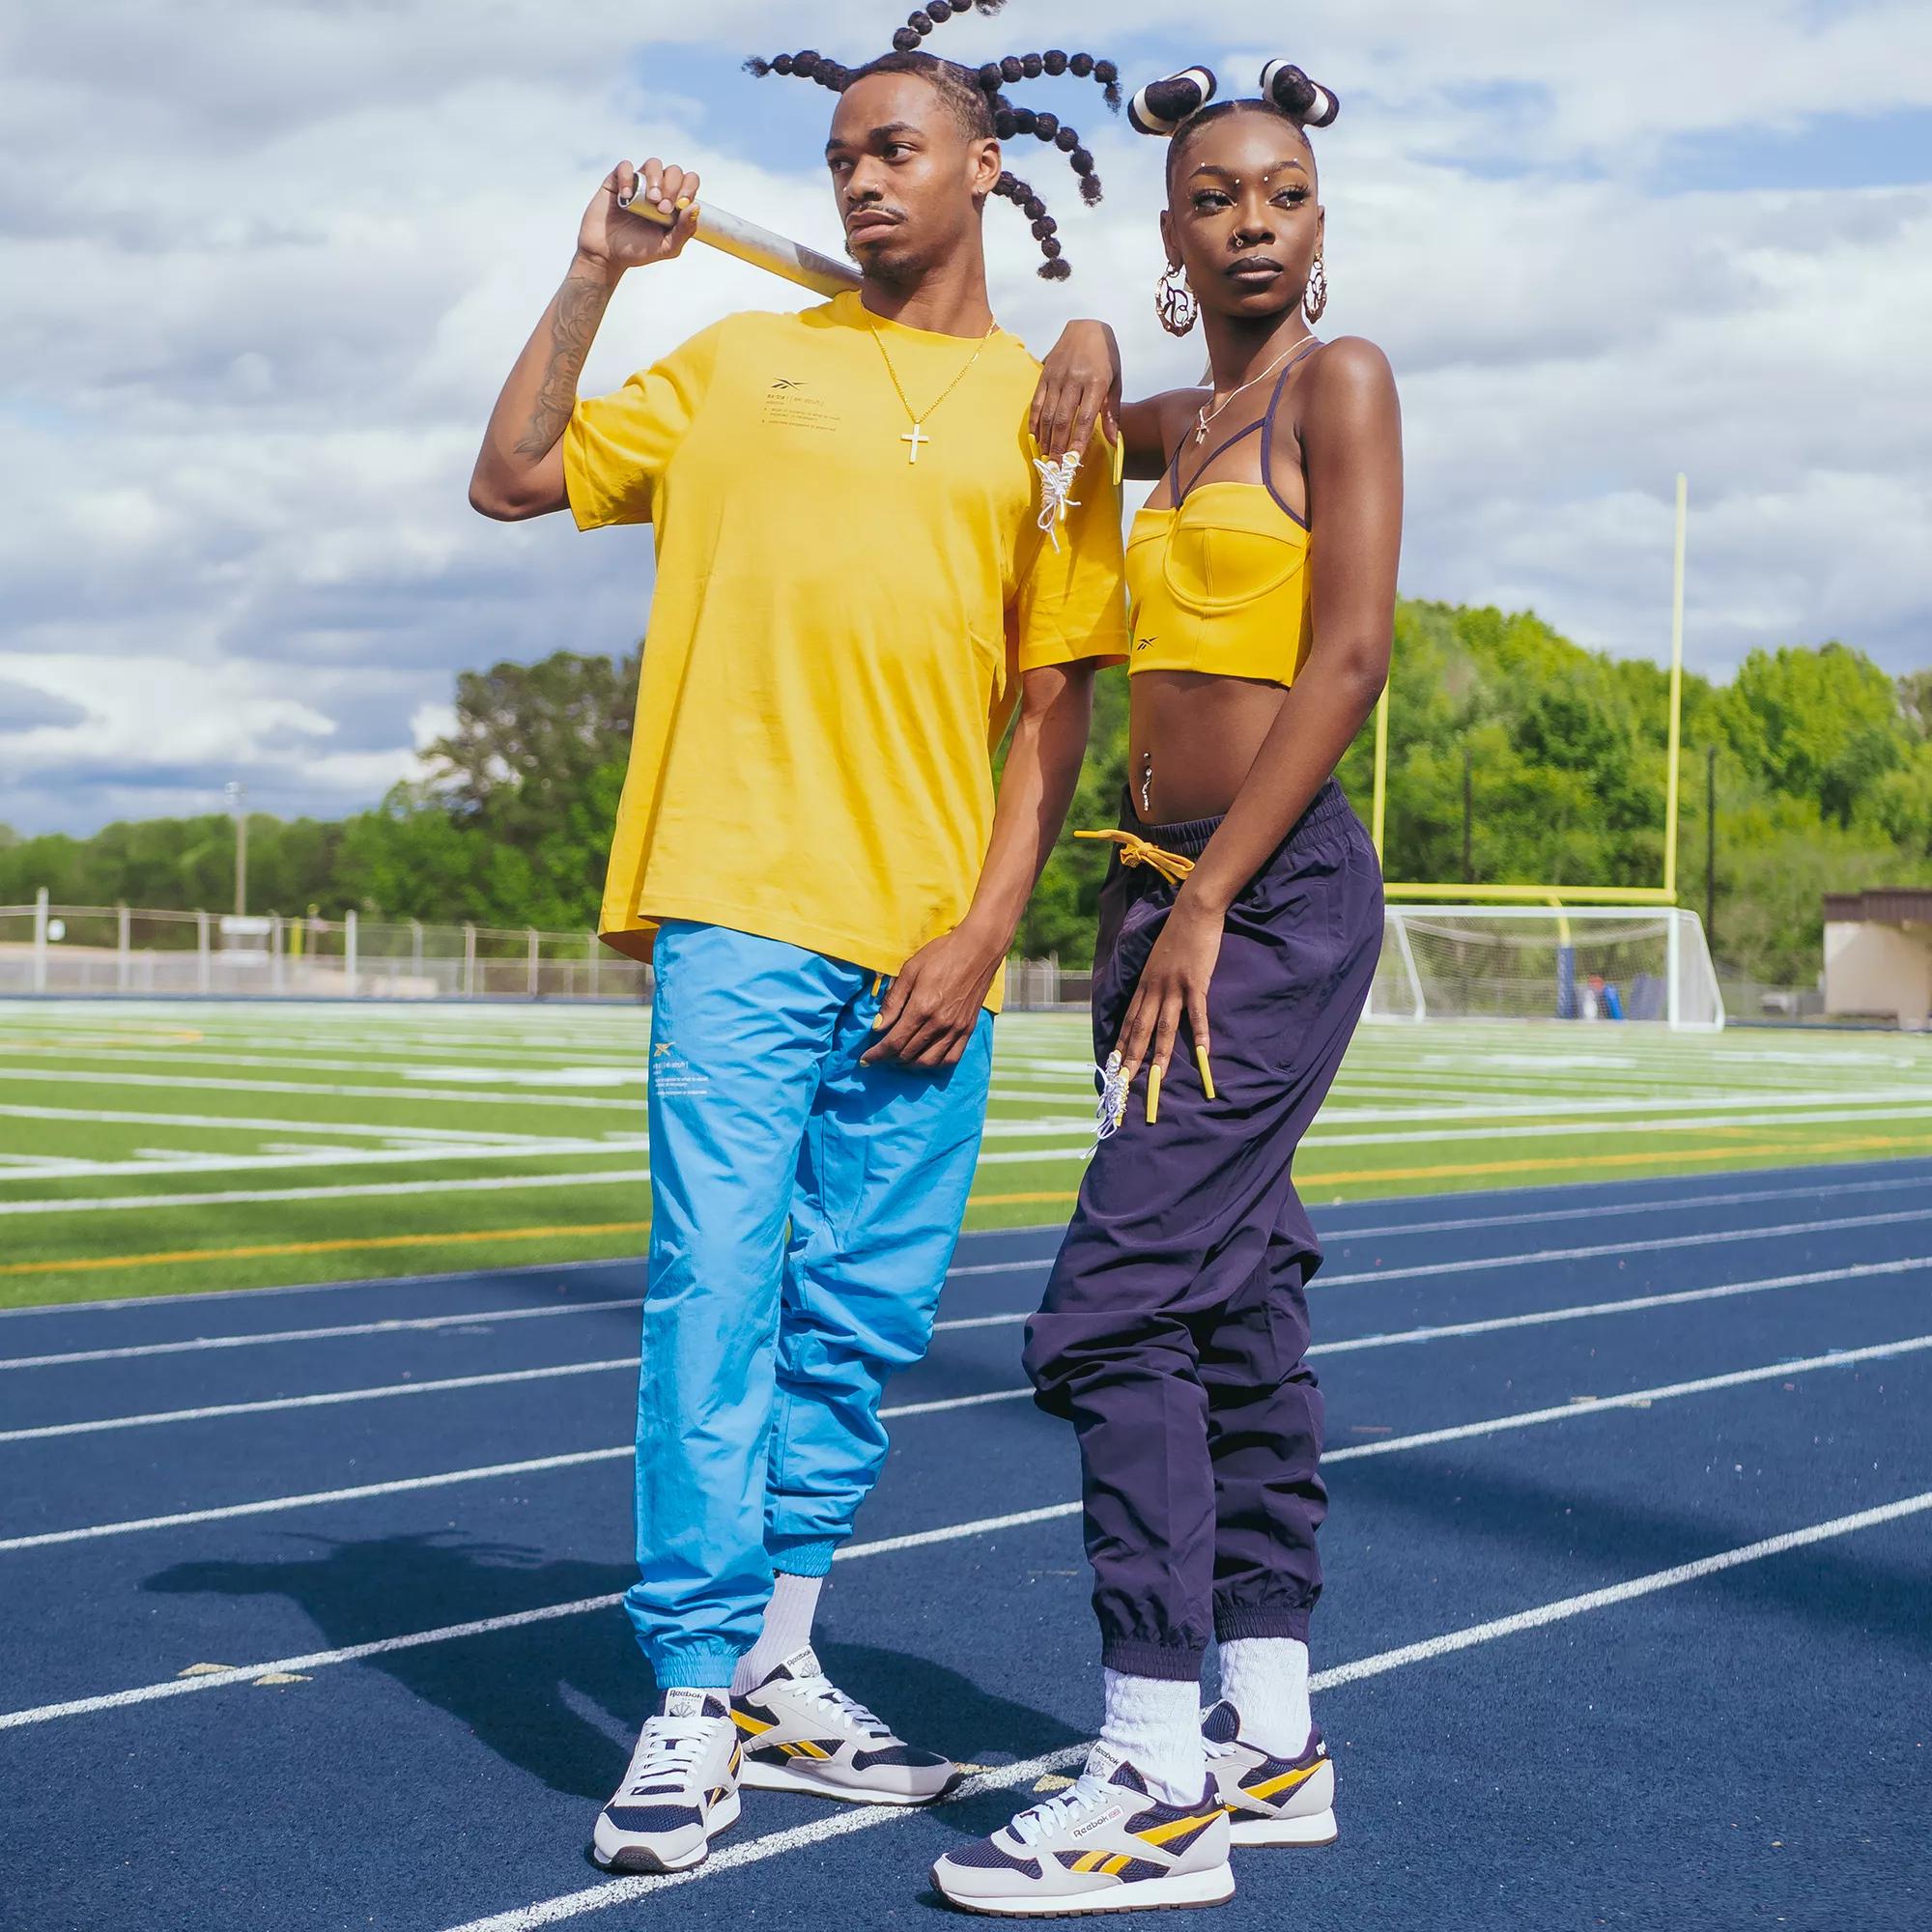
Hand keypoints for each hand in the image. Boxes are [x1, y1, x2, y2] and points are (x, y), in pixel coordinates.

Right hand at [576, 158, 699, 278]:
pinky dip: (628, 178)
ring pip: (654, 164)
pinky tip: (626, 196)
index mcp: (674, 202)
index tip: (681, 205)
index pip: (689, 181)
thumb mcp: (667, 247)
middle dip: (672, 187)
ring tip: (651, 199)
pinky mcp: (618, 180)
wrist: (607, 253)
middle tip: (663, 209)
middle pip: (674, 171)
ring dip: (655, 179)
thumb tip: (696, 206)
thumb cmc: (638, 251)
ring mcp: (638, 183)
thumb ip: (685, 230)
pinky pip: (626, 166)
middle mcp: (658, 189)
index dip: (689, 187)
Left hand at [863, 923, 1005, 1067]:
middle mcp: (939, 1023)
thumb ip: (893, 1001)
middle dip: (888, 1059)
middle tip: (879, 1055)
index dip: (876, 1054)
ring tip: (898, 1058)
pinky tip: (924, 1059)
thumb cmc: (940, 955)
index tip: (865, 1059)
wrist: (978, 950)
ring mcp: (956, 1029)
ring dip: (909, 1064)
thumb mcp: (909, 971)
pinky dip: (934, 1064)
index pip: (893, 1042)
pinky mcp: (967, 1030)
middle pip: (908, 1054)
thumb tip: (877, 1027)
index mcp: (921, 1008)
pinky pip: (950, 1059)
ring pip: (928, 1062)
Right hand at [1028, 319, 1120, 459]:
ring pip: (1047, 414)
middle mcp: (1074, 380)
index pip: (1084, 419)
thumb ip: (1112, 413)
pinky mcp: (1044, 374)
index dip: (1078, 442)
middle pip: (1063, 420)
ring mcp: (1056, 377)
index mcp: (1095, 382)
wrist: (1087, 326)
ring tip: (1046, 458)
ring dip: (1045, 439)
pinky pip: (1036, 402)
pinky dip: (1034, 423)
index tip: (1074, 462)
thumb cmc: (1106, 357)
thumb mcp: (1115, 382)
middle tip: (1056, 468)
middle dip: (1058, 446)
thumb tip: (1112, 442)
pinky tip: (1035, 438)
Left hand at [1115, 894, 1223, 1108]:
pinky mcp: (1195, 982)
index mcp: (1145, 984)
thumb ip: (1156, 981)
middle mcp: (1154, 988)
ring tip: (1156, 1079)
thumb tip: (1155, 999)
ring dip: (1160, 1055)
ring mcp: (1174, 986)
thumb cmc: (1178, 934)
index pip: (1129, 1021)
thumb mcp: (1159, 960)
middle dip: (1132, 1058)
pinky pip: (1196, 1013)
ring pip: (1164, 1027)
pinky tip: (1202, 1054)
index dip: (1121, 1044)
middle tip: (1124, 1082)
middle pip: (1141, 1029)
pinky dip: (1199, 1034)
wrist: (1193, 910)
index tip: (1114, 1065)